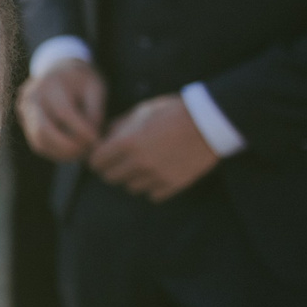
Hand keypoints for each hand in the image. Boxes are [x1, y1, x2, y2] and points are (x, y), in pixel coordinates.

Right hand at [17, 60, 104, 161]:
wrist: (58, 70)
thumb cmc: (81, 80)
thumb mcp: (95, 88)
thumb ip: (95, 111)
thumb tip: (93, 139)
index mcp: (51, 83)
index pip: (63, 113)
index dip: (81, 130)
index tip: (97, 141)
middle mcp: (31, 96)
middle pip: (43, 129)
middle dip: (67, 146)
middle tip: (87, 152)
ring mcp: (23, 108)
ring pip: (38, 140)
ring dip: (60, 153)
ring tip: (80, 154)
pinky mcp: (23, 120)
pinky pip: (37, 142)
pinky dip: (53, 152)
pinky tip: (69, 153)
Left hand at [88, 95, 220, 201]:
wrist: (210, 121)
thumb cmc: (173, 111)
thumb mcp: (142, 111)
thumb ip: (119, 126)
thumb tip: (105, 136)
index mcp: (127, 142)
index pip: (97, 162)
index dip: (97, 159)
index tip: (102, 157)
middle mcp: (140, 162)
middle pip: (110, 178)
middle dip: (112, 170)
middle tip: (119, 163)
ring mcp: (157, 175)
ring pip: (131, 188)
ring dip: (132, 179)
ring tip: (142, 167)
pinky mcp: (175, 184)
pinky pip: (153, 195)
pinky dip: (152, 187)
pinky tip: (157, 175)